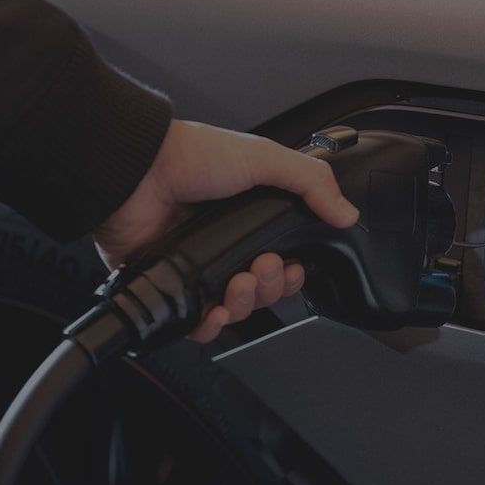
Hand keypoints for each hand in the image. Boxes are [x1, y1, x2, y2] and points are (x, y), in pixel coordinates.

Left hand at [93, 119, 359, 342]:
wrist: (137, 170)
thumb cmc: (190, 157)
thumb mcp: (264, 158)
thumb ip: (311, 182)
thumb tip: (347, 213)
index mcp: (246, 222)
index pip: (281, 264)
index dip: (291, 275)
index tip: (292, 267)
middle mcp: (223, 247)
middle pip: (263, 292)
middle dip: (270, 287)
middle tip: (261, 266)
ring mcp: (196, 269)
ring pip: (234, 311)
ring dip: (245, 304)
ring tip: (237, 283)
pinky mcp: (170, 286)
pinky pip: (195, 324)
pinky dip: (210, 327)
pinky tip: (216, 312)